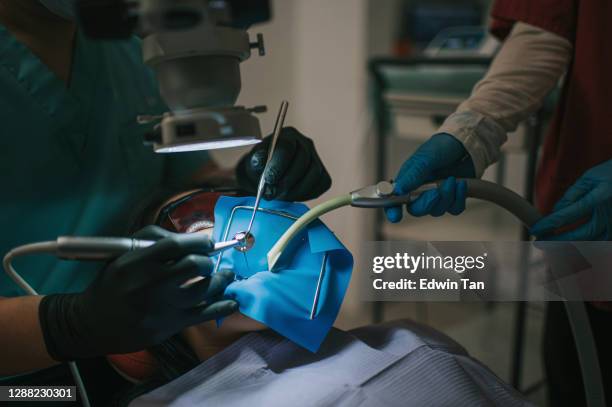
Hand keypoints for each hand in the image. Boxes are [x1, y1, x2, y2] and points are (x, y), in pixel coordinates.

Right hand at [38, 226, 237, 360]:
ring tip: (225, 276)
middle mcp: (150, 285)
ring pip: (204, 290)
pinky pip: (204, 315)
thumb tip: (191, 238)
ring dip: (220, 280)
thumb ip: (153, 239)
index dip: (198, 241)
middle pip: (194, 266)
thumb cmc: (112, 283)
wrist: (93, 323)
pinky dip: (223, 307)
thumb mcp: (122, 253)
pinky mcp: (170, 326)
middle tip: (209, 262)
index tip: (208, 242)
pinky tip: (232, 301)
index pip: (176, 245)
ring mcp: (162, 308)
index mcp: (136, 263)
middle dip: (208, 260)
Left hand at [236, 127, 330, 200]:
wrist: (268, 178)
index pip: (287, 147)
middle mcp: (305, 144)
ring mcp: (316, 159)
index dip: (278, 164)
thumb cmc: (262, 168)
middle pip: (303, 160)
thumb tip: (260, 161)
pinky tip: (292, 195)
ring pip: (314, 174)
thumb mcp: (254, 163)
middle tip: (273, 192)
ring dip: (296, 190)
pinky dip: (306, 194)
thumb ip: (257, 161)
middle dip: (287, 180)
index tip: (269, 179)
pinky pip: (320, 186)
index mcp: (288, 136)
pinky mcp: (322, 175)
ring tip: (280, 196)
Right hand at [385, 133, 474, 222]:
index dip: (392, 210)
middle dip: (427, 203)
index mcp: (407, 181)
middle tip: (436, 192)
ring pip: (437, 211)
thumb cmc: (441, 147)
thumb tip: (398, 190)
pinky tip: (460, 185)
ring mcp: (436, 196)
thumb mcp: (425, 158)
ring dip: (446, 197)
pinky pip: (454, 209)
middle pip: (417, 210)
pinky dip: (458, 198)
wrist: (464, 145)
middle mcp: (419, 191)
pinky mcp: (451, 198)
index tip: (396, 215)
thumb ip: (412, 175)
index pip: (394, 201)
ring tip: (451, 180)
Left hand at [531, 160, 611, 240]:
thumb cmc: (611, 174)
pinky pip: (602, 242)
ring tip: (554, 246)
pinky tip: (573, 247)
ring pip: (595, 242)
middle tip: (541, 242)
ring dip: (574, 246)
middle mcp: (609, 213)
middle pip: (583, 234)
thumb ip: (572, 195)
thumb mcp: (590, 178)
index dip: (550, 223)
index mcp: (600, 197)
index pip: (569, 214)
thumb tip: (556, 211)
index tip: (536, 229)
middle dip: (559, 240)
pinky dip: (588, 246)